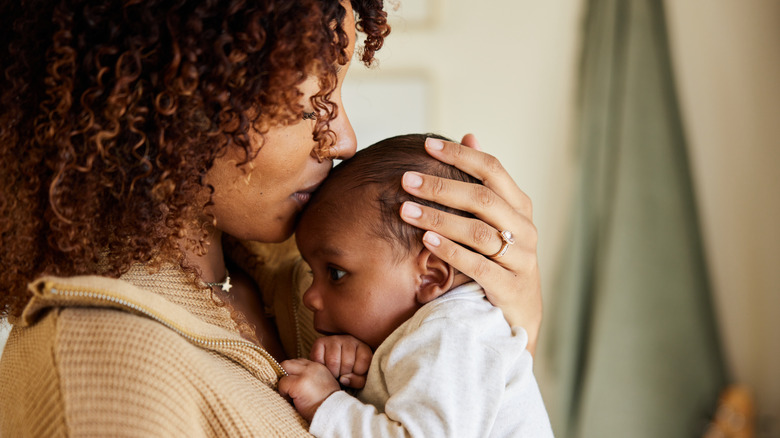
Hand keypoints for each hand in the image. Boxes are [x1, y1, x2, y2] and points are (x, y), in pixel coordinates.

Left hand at [279, 358, 340, 421]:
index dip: (293, 373)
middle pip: (289, 363)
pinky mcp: (298, 384)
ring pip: (284, 368)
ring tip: (290, 395)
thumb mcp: (324, 385)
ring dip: (284, 382)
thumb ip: (312, 378)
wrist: (333, 414)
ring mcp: (305, 374)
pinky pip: (282, 383)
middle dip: (285, 374)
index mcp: (319, 367)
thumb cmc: (327, 404)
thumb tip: (296, 378)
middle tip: (288, 389)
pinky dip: (283, 392)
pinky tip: (291, 401)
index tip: (294, 384)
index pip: (299, 362)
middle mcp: (312, 367)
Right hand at [309, 335, 372, 388]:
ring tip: (334, 372)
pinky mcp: (320, 342)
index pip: (364, 361)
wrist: (334, 364)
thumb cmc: (350, 372)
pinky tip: (325, 367)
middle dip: (344, 374)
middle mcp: (349, 340)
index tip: (354, 374)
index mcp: (363, 347)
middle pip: (347, 363)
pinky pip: (319, 359)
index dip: (358, 373)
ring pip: (333, 361)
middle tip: (342, 374)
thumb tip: (343, 379)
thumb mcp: (360, 378)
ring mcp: (334, 339)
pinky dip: (321, 368)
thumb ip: (358, 381)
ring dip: (333, 373)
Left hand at [400, 134, 541, 355]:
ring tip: (406, 210)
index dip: (460, 155)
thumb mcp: (496, 219)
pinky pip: (477, 265)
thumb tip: (470, 135)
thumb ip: (483, 182)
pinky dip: (451, 250)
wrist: (519, 315)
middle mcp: (525, 228)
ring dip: (439, 218)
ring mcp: (520, 258)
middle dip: (441, 186)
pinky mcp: (509, 287)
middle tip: (407, 180)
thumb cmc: (500, 259)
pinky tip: (426, 240)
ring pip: (478, 231)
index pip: (493, 169)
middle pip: (483, 198)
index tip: (427, 144)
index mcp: (520, 206)